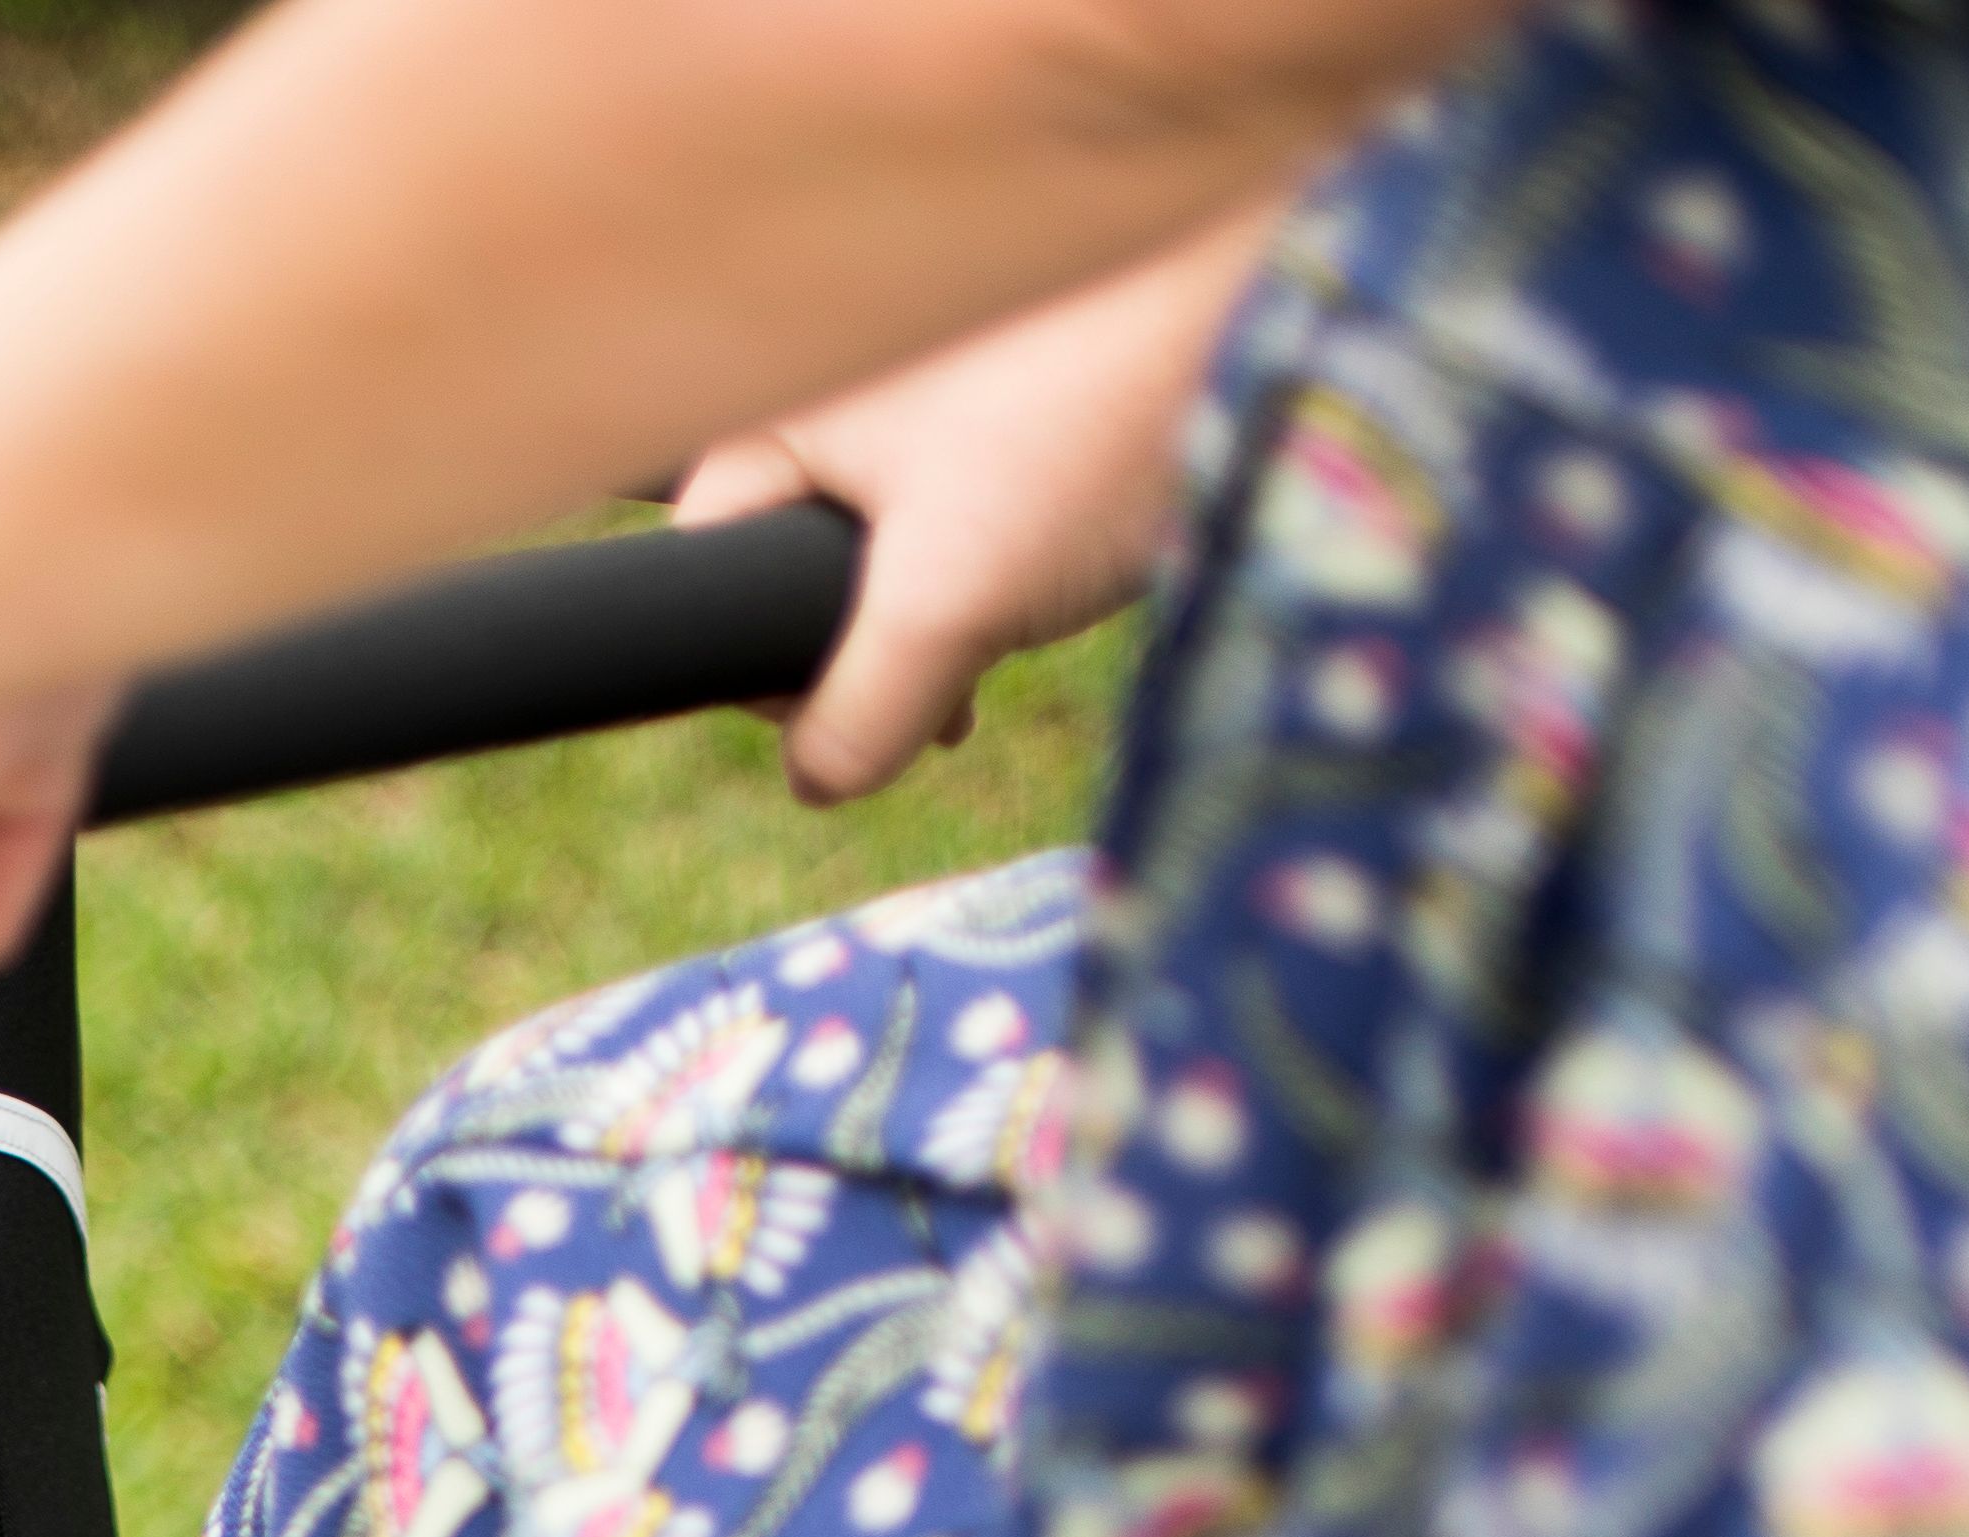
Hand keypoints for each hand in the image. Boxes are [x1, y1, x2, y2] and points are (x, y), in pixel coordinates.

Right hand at [675, 198, 1279, 803]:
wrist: (1260, 322)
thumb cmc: (1082, 433)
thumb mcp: (943, 604)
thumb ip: (855, 712)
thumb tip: (816, 783)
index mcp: (789, 409)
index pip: (708, 559)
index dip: (755, 664)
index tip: (831, 717)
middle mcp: (843, 396)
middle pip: (789, 570)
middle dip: (850, 662)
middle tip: (922, 710)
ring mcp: (926, 406)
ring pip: (877, 565)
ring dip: (921, 644)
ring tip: (975, 684)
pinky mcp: (1005, 424)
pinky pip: (949, 534)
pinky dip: (975, 596)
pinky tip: (1021, 625)